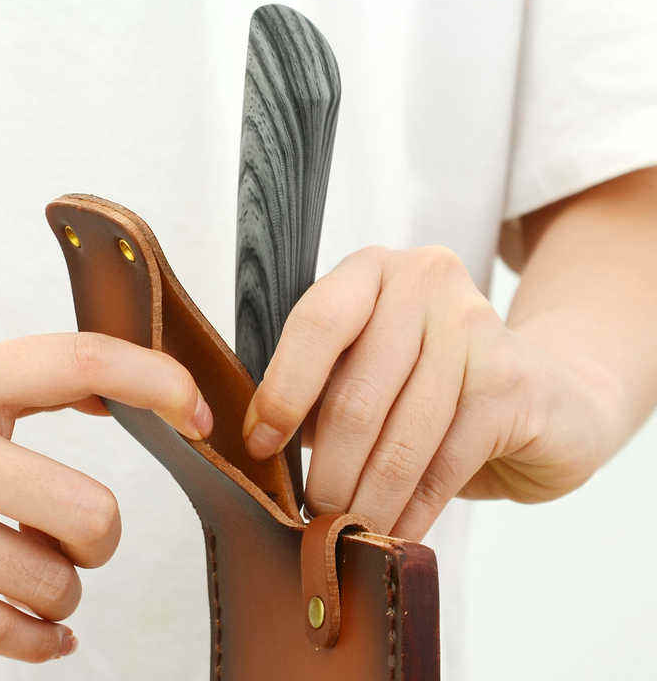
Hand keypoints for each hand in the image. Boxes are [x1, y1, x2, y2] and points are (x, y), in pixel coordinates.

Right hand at [0, 332, 211, 661]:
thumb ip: (35, 377)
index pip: (85, 362)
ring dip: (67, 584)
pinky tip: (52, 629)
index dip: (159, 382)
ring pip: (50, 581)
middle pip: (87, 511)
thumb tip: (116, 392)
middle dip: (102, 534)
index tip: (200, 416)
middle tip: (85, 530)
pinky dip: (41, 639)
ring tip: (47, 566)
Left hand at [242, 245, 619, 537]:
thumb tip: (266, 445)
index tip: (261, 446)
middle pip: (356, 392)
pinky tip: (396, 533)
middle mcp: (426, 281)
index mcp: (374, 270)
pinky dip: (414, 510)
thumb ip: (321, 389)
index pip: (317, 323)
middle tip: (313, 516)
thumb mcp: (368, 367)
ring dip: (367, 500)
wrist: (542, 394)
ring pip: (400, 436)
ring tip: (349, 533)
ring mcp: (474, 326)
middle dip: (328, 470)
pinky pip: (445, 464)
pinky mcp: (510, 380)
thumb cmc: (432, 383)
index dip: (283, 391)